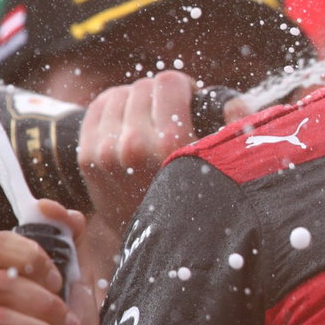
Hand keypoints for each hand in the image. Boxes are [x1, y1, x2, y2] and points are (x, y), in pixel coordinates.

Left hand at [77, 71, 251, 244]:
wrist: (156, 243)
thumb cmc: (197, 200)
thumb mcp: (225, 164)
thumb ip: (237, 126)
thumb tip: (233, 102)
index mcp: (169, 143)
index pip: (168, 82)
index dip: (184, 87)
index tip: (190, 102)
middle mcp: (133, 146)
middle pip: (144, 86)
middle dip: (161, 97)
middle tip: (171, 116)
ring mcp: (105, 151)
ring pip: (120, 94)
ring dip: (137, 103)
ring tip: (150, 122)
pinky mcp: (87, 157)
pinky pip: (97, 107)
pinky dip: (114, 108)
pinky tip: (128, 123)